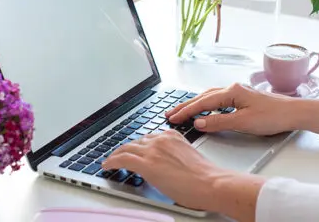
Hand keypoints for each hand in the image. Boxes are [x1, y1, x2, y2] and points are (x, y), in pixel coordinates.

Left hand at [103, 130, 263, 220]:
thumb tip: (162, 165)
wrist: (211, 183)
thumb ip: (172, 156)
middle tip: (118, 156)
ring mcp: (153, 150)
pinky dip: (112, 162)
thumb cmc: (205, 177)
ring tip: (111, 161)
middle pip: (135, 142)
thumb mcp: (187, 158)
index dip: (137, 146)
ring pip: (126, 148)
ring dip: (116, 155)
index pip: (148, 138)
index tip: (133, 150)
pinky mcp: (147, 164)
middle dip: (125, 150)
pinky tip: (107, 166)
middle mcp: (161, 139)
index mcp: (172, 135)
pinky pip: (122, 159)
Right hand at [166, 83, 299, 134]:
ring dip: (196, 104)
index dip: (186, 111)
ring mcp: (238, 93)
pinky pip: (219, 100)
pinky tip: (205, 111)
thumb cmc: (273, 116)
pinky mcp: (243, 98)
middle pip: (203, 97)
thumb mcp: (243, 123)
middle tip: (170, 114)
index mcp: (232, 92)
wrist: (294, 112)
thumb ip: (219, 123)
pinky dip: (207, 105)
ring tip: (182, 112)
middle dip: (186, 106)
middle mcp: (233, 89)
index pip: (203, 103)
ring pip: (210, 97)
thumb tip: (200, 123)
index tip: (173, 118)